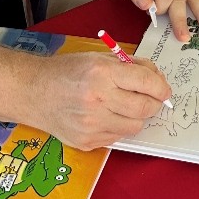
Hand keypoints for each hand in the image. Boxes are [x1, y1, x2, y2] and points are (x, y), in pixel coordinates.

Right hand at [30, 47, 171, 149]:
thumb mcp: (99, 57)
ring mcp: (91, 124)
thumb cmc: (67, 70)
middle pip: (144, 108)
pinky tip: (110, 115)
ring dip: (138, 116)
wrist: (34, 92)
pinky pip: (117, 137)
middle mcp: (98, 99)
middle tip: (153, 98)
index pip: (145, 82)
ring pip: (134, 126)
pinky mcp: (87, 141)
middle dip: (155, 103)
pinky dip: (121, 126)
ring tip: (129, 105)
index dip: (161, 86)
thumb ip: (130, 66)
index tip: (164, 89)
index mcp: (102, 73)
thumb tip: (156, 77)